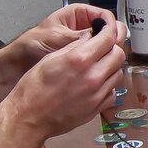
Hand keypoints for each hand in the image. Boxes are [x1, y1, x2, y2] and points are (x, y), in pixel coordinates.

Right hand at [8, 25, 126, 139]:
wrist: (29, 118)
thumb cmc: (33, 89)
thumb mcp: (49, 58)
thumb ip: (73, 46)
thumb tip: (89, 37)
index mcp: (79, 60)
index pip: (107, 38)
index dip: (108, 31)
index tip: (107, 29)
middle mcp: (92, 76)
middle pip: (119, 55)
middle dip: (112, 48)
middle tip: (103, 48)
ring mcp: (97, 94)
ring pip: (118, 73)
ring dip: (111, 67)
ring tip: (98, 67)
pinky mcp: (97, 108)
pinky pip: (113, 92)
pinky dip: (108, 85)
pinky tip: (96, 84)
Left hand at [11, 3, 121, 70]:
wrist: (18, 63)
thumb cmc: (31, 44)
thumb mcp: (58, 37)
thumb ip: (81, 36)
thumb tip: (104, 35)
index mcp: (79, 14)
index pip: (105, 17)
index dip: (111, 28)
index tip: (114, 38)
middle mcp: (84, 27)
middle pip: (109, 32)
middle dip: (112, 42)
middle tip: (113, 53)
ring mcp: (85, 44)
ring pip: (106, 47)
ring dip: (108, 55)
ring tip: (107, 63)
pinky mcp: (83, 59)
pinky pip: (98, 59)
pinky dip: (101, 64)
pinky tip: (101, 71)